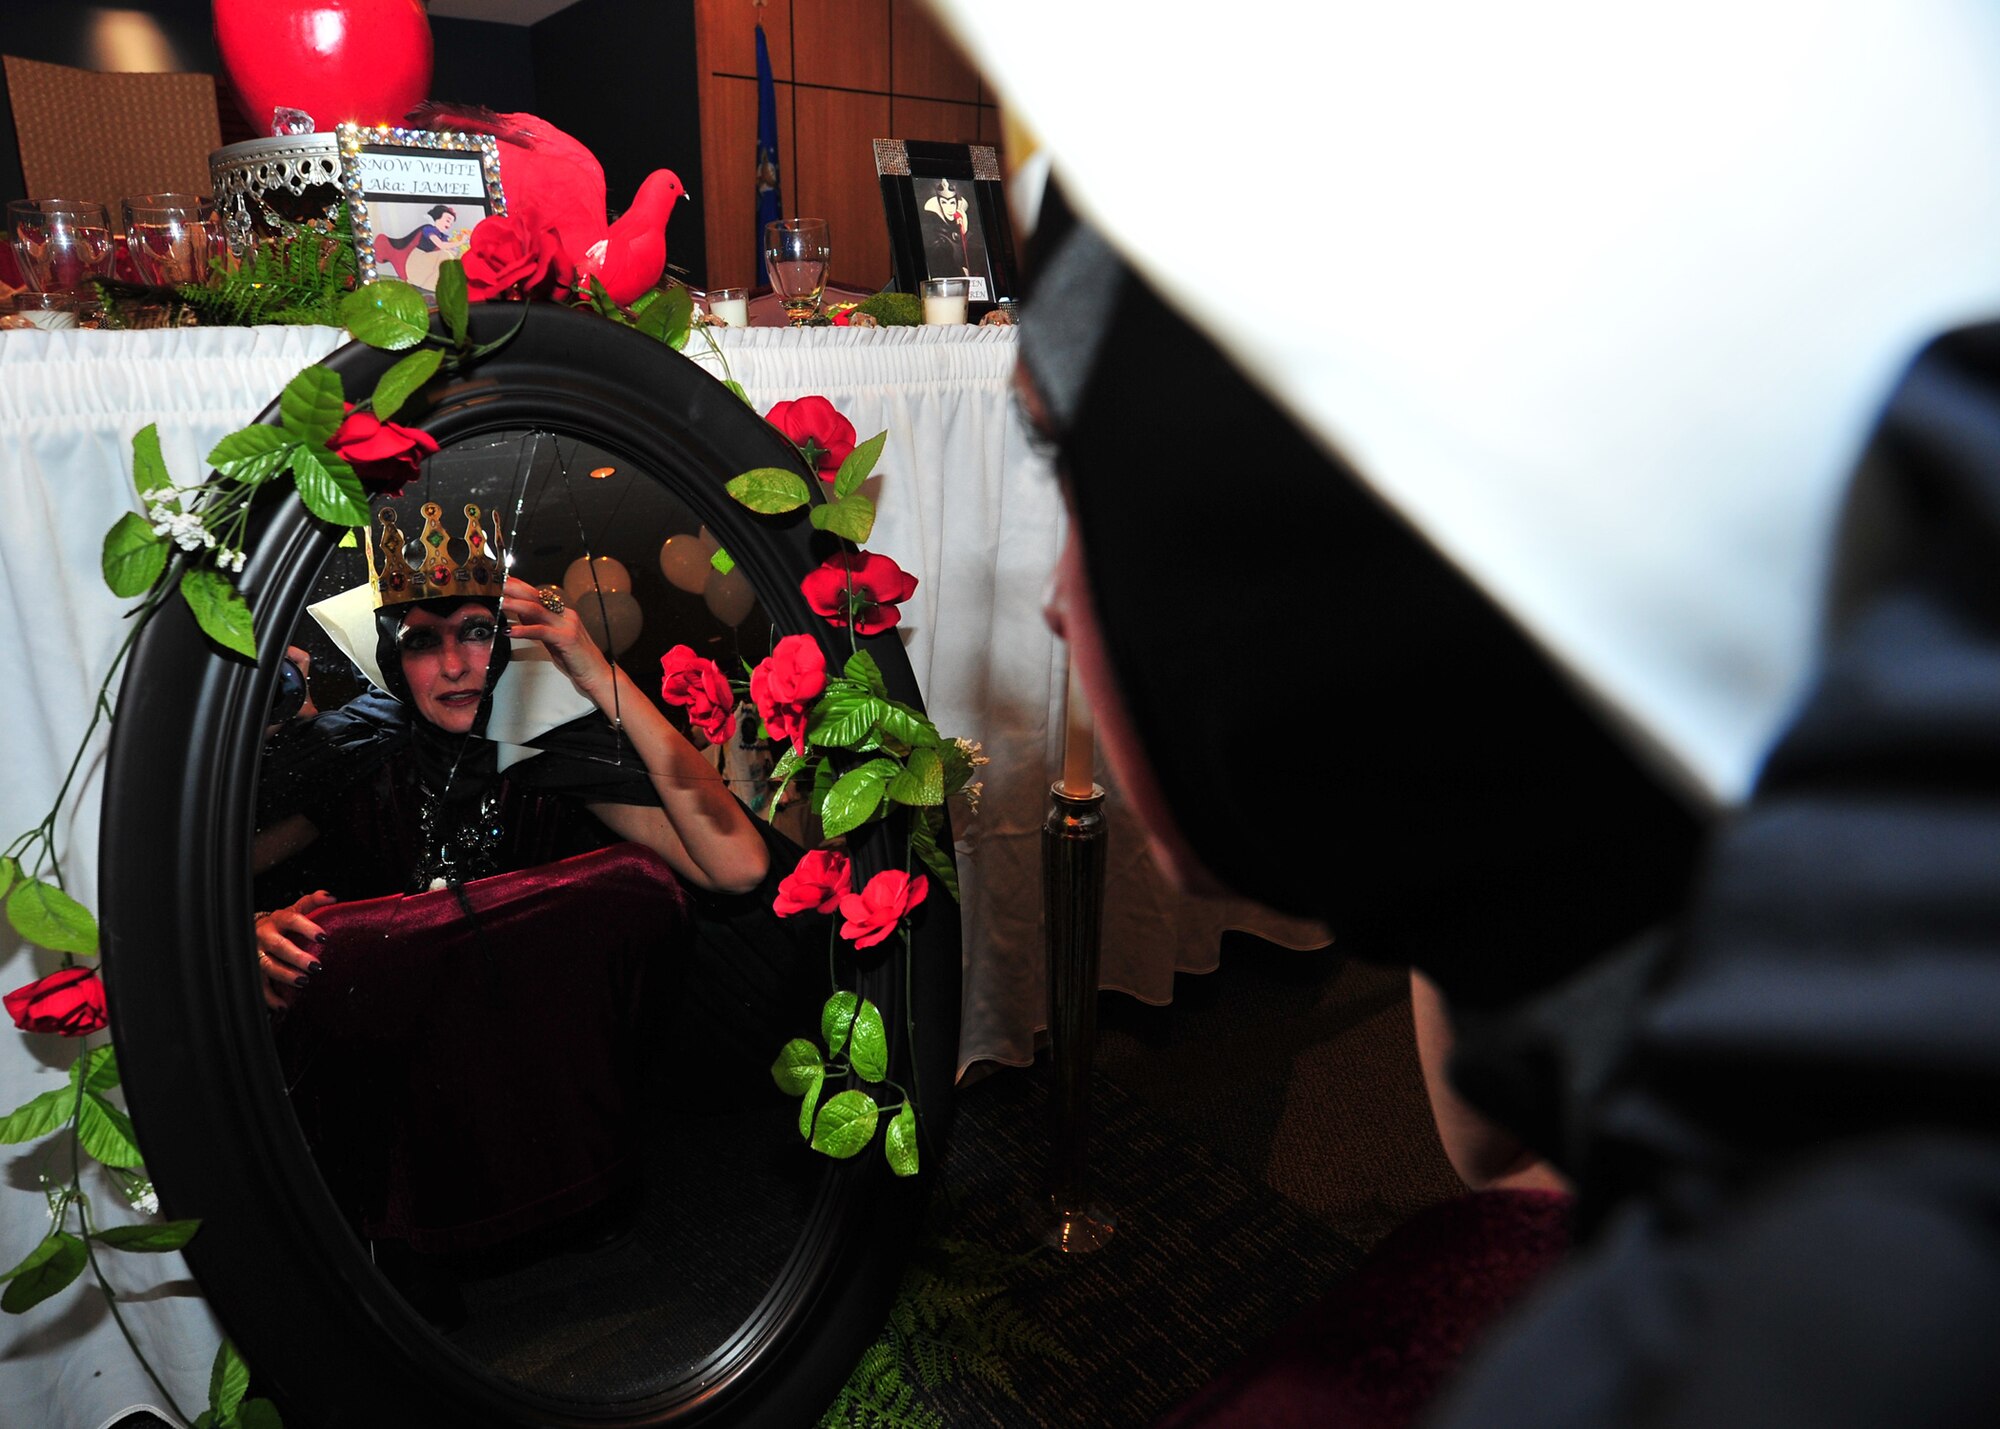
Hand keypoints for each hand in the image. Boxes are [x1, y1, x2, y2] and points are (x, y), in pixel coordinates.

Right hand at [256, 889, 333, 1010]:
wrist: (250, 932)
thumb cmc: (280, 923)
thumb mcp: (293, 910)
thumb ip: (312, 902)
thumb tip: (332, 897)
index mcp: (277, 920)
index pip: (291, 919)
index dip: (307, 927)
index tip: (324, 937)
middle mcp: (264, 936)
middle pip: (280, 946)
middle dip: (297, 957)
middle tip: (316, 966)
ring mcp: (256, 954)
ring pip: (268, 966)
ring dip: (285, 975)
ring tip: (304, 982)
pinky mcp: (252, 970)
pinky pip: (259, 986)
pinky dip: (270, 997)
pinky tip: (284, 1005)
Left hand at [500, 575, 615, 703]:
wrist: (599, 675)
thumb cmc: (577, 660)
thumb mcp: (553, 640)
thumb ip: (539, 626)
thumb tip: (520, 615)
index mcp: (562, 613)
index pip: (537, 595)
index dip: (519, 586)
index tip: (501, 580)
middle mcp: (565, 615)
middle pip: (535, 596)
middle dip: (513, 589)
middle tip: (494, 583)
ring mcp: (567, 625)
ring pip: (536, 610)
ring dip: (514, 604)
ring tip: (498, 602)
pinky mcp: (566, 638)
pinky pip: (541, 631)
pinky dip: (523, 630)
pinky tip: (509, 631)